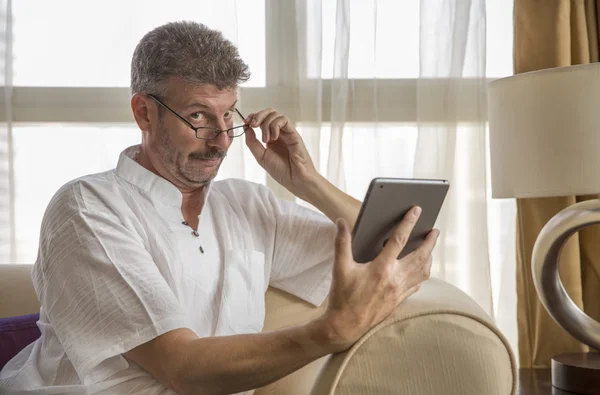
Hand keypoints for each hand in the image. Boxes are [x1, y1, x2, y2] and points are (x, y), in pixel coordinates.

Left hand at [244, 108, 317, 198]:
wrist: (295, 180)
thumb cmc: (281, 171)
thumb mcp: (261, 157)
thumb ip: (252, 142)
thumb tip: (246, 128)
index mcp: (270, 138)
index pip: (261, 119)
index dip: (252, 117)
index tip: (245, 122)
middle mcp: (279, 133)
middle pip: (269, 112)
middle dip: (258, 115)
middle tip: (252, 124)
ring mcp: (287, 132)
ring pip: (276, 115)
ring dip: (266, 124)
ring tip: (265, 139)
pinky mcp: (294, 133)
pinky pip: (284, 120)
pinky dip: (275, 125)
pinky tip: (273, 138)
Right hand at [319, 206, 438, 351]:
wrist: (346, 325)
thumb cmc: (343, 296)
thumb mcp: (340, 267)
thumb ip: (342, 243)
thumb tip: (342, 222)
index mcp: (381, 268)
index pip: (399, 240)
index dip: (409, 223)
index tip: (416, 211)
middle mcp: (395, 279)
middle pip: (420, 256)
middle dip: (430, 242)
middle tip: (435, 230)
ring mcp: (399, 291)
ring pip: (422, 271)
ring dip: (429, 257)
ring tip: (431, 247)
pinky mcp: (399, 300)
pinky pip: (418, 284)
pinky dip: (423, 274)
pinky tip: (422, 270)